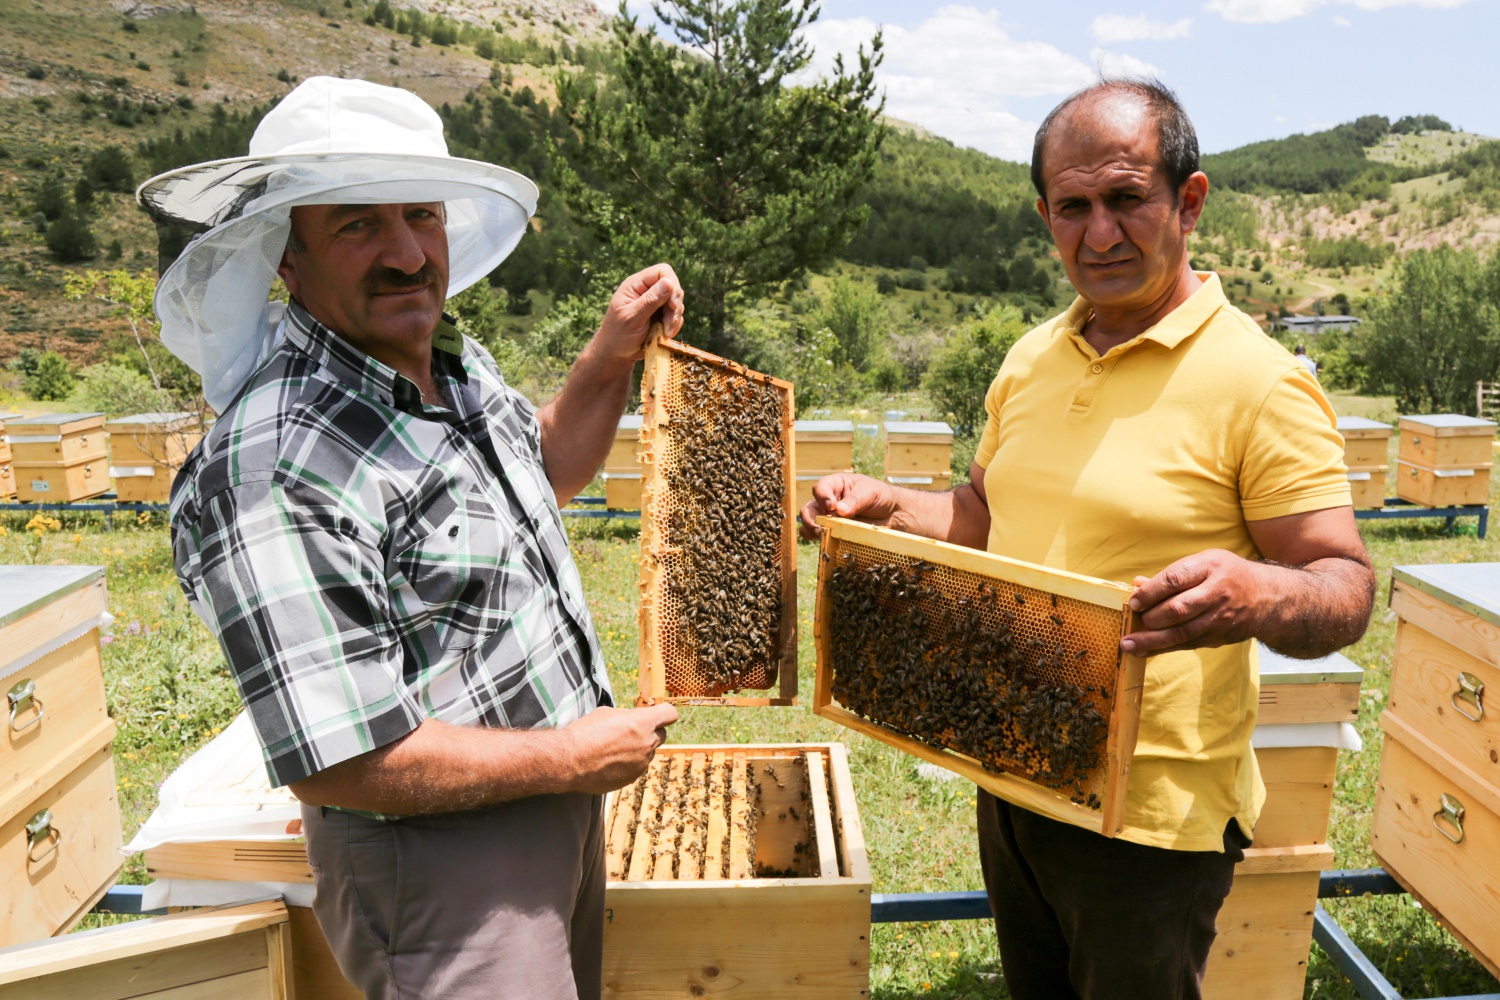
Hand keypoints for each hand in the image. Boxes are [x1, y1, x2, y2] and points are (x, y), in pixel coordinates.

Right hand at [562, 703, 678, 793]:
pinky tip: (610, 762)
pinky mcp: (632, 778)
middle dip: (651, 731)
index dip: (664, 713)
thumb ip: (628, 716)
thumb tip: (634, 719)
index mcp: (642, 723)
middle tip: (632, 731)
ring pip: (648, 753)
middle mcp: (646, 744)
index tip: (658, 714)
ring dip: (639, 749)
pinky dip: (629, 764)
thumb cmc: (585, 732)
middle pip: (662, 735)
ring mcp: (641, 763)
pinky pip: (637, 767)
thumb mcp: (607, 713)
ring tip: (615, 748)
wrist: (570, 761)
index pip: (670, 714)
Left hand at [592, 263, 685, 364]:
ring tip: (665, 333)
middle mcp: (647, 290)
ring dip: (675, 318)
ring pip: (677, 302)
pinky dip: (674, 325)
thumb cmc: (618, 335)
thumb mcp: (632, 318)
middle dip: (675, 306)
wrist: (616, 355)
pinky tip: (665, 335)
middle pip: (674, 287)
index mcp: (636, 285)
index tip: (673, 305)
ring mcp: (655, 303)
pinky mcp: (661, 315)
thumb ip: (650, 301)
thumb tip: (669, 282)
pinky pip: (676, 315)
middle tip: (668, 324)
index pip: (662, 271)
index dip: (672, 284)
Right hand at [798, 473, 897, 539]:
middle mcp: (828, 502)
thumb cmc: (881, 496)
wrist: (893, 514)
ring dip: (812, 531)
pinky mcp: (834, 533)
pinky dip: (822, 541)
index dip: (822, 496)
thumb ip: (856, 500)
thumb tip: (839, 510)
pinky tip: (829, 542)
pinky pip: (821, 538)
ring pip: (810, 525)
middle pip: (809, 509)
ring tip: (823, 535)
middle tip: (821, 527)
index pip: (821, 488)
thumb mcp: (871, 493)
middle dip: (811, 518)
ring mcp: (830, 519)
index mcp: (836, 485)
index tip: (831, 505)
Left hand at [1120, 550, 1269, 656]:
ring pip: (1182, 632)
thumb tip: (1137, 585)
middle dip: (1151, 618)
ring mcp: (1220, 618)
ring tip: (1128, 644)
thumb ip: (1172, 574)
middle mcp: (1218, 593)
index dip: (1151, 592)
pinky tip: (1145, 651)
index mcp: (1211, 567)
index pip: (1175, 579)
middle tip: (1132, 620)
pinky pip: (1188, 644)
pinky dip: (1164, 648)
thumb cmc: (1228, 575)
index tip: (1134, 601)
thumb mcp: (1204, 563)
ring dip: (1152, 640)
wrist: (1269, 598)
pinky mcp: (1220, 637)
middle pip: (1178, 609)